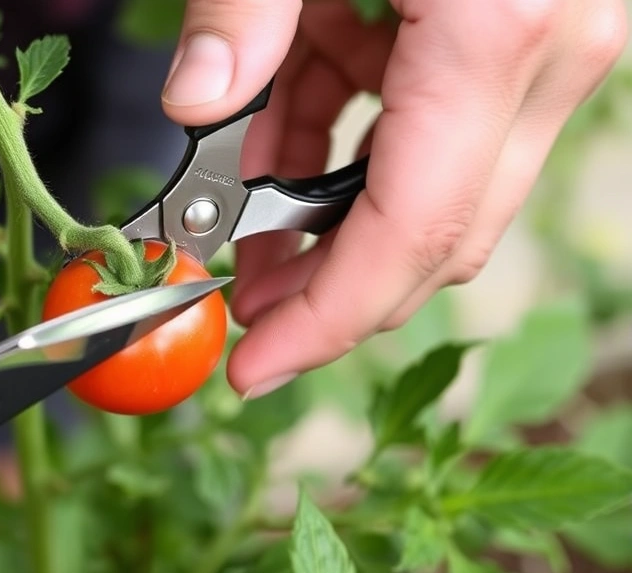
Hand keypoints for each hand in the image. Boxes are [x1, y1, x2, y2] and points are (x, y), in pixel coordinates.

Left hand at [161, 0, 627, 396]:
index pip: (411, 232)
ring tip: (231, 218)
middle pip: (433, 231)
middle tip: (233, 301)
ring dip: (323, 212)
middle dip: (326, 284)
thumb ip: (245, 6)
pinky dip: (346, 139)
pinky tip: (275, 134)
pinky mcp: (518, 25)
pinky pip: (429, 120)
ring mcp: (545, 42)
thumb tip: (194, 105)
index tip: (252, 367)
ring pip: (429, 183)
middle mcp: (547, 50)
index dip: (328, 320)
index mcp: (501, 28)